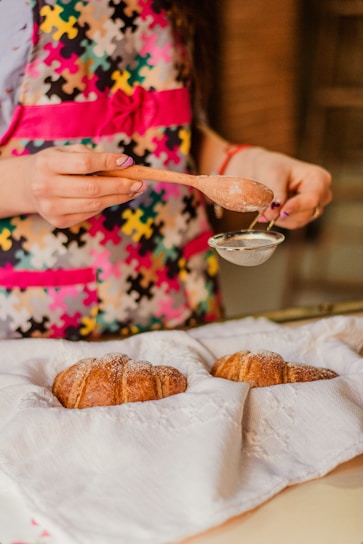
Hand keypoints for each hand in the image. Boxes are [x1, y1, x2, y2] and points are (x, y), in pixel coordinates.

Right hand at [11, 145, 145, 227]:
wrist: (27, 186)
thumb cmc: (54, 164)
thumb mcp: (66, 152)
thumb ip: (91, 157)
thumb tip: (124, 166)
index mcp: (47, 164)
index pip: (84, 164)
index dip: (109, 163)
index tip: (129, 162)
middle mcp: (46, 187)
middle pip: (92, 188)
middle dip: (120, 186)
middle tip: (140, 183)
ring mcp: (51, 208)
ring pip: (94, 204)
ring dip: (118, 197)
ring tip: (135, 190)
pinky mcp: (58, 222)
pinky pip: (89, 213)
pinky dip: (105, 204)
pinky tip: (115, 197)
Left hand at [225, 146, 332, 228]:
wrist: (263, 170)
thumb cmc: (271, 166)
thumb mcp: (273, 176)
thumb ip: (275, 196)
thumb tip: (272, 215)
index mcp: (319, 179)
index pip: (312, 198)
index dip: (297, 207)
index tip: (281, 212)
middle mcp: (321, 194)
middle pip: (306, 213)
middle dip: (284, 213)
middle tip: (265, 208)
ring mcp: (314, 207)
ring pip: (297, 221)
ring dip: (279, 216)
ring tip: (267, 204)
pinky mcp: (303, 216)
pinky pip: (291, 224)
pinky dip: (278, 219)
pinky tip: (272, 208)